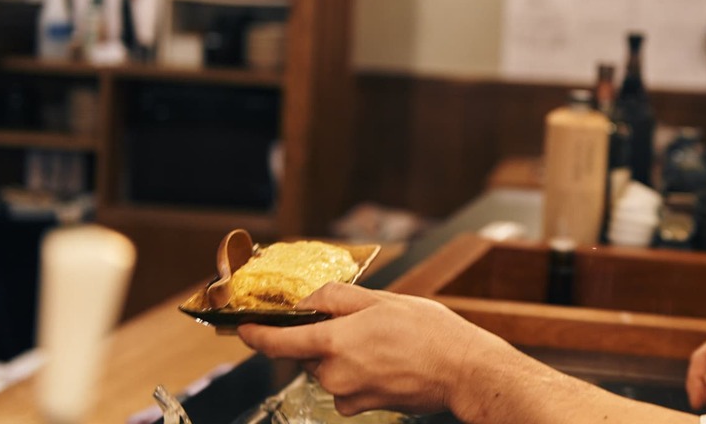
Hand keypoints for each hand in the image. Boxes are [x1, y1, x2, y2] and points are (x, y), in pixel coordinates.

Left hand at [238, 283, 504, 416]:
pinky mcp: (362, 406)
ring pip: (327, 368)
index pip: (279, 341)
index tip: (243, 328)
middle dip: (321, 335)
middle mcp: (334, 372)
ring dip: (341, 352)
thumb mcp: (383, 300)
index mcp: (335, 341)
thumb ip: (339, 299)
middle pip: (306, 352)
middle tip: (357, 320)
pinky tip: (384, 361)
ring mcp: (347, 393)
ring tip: (381, 340)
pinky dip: (355, 372)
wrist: (462, 371)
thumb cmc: (430, 333)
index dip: (256, 334)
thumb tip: (310, 302)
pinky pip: (344, 386)